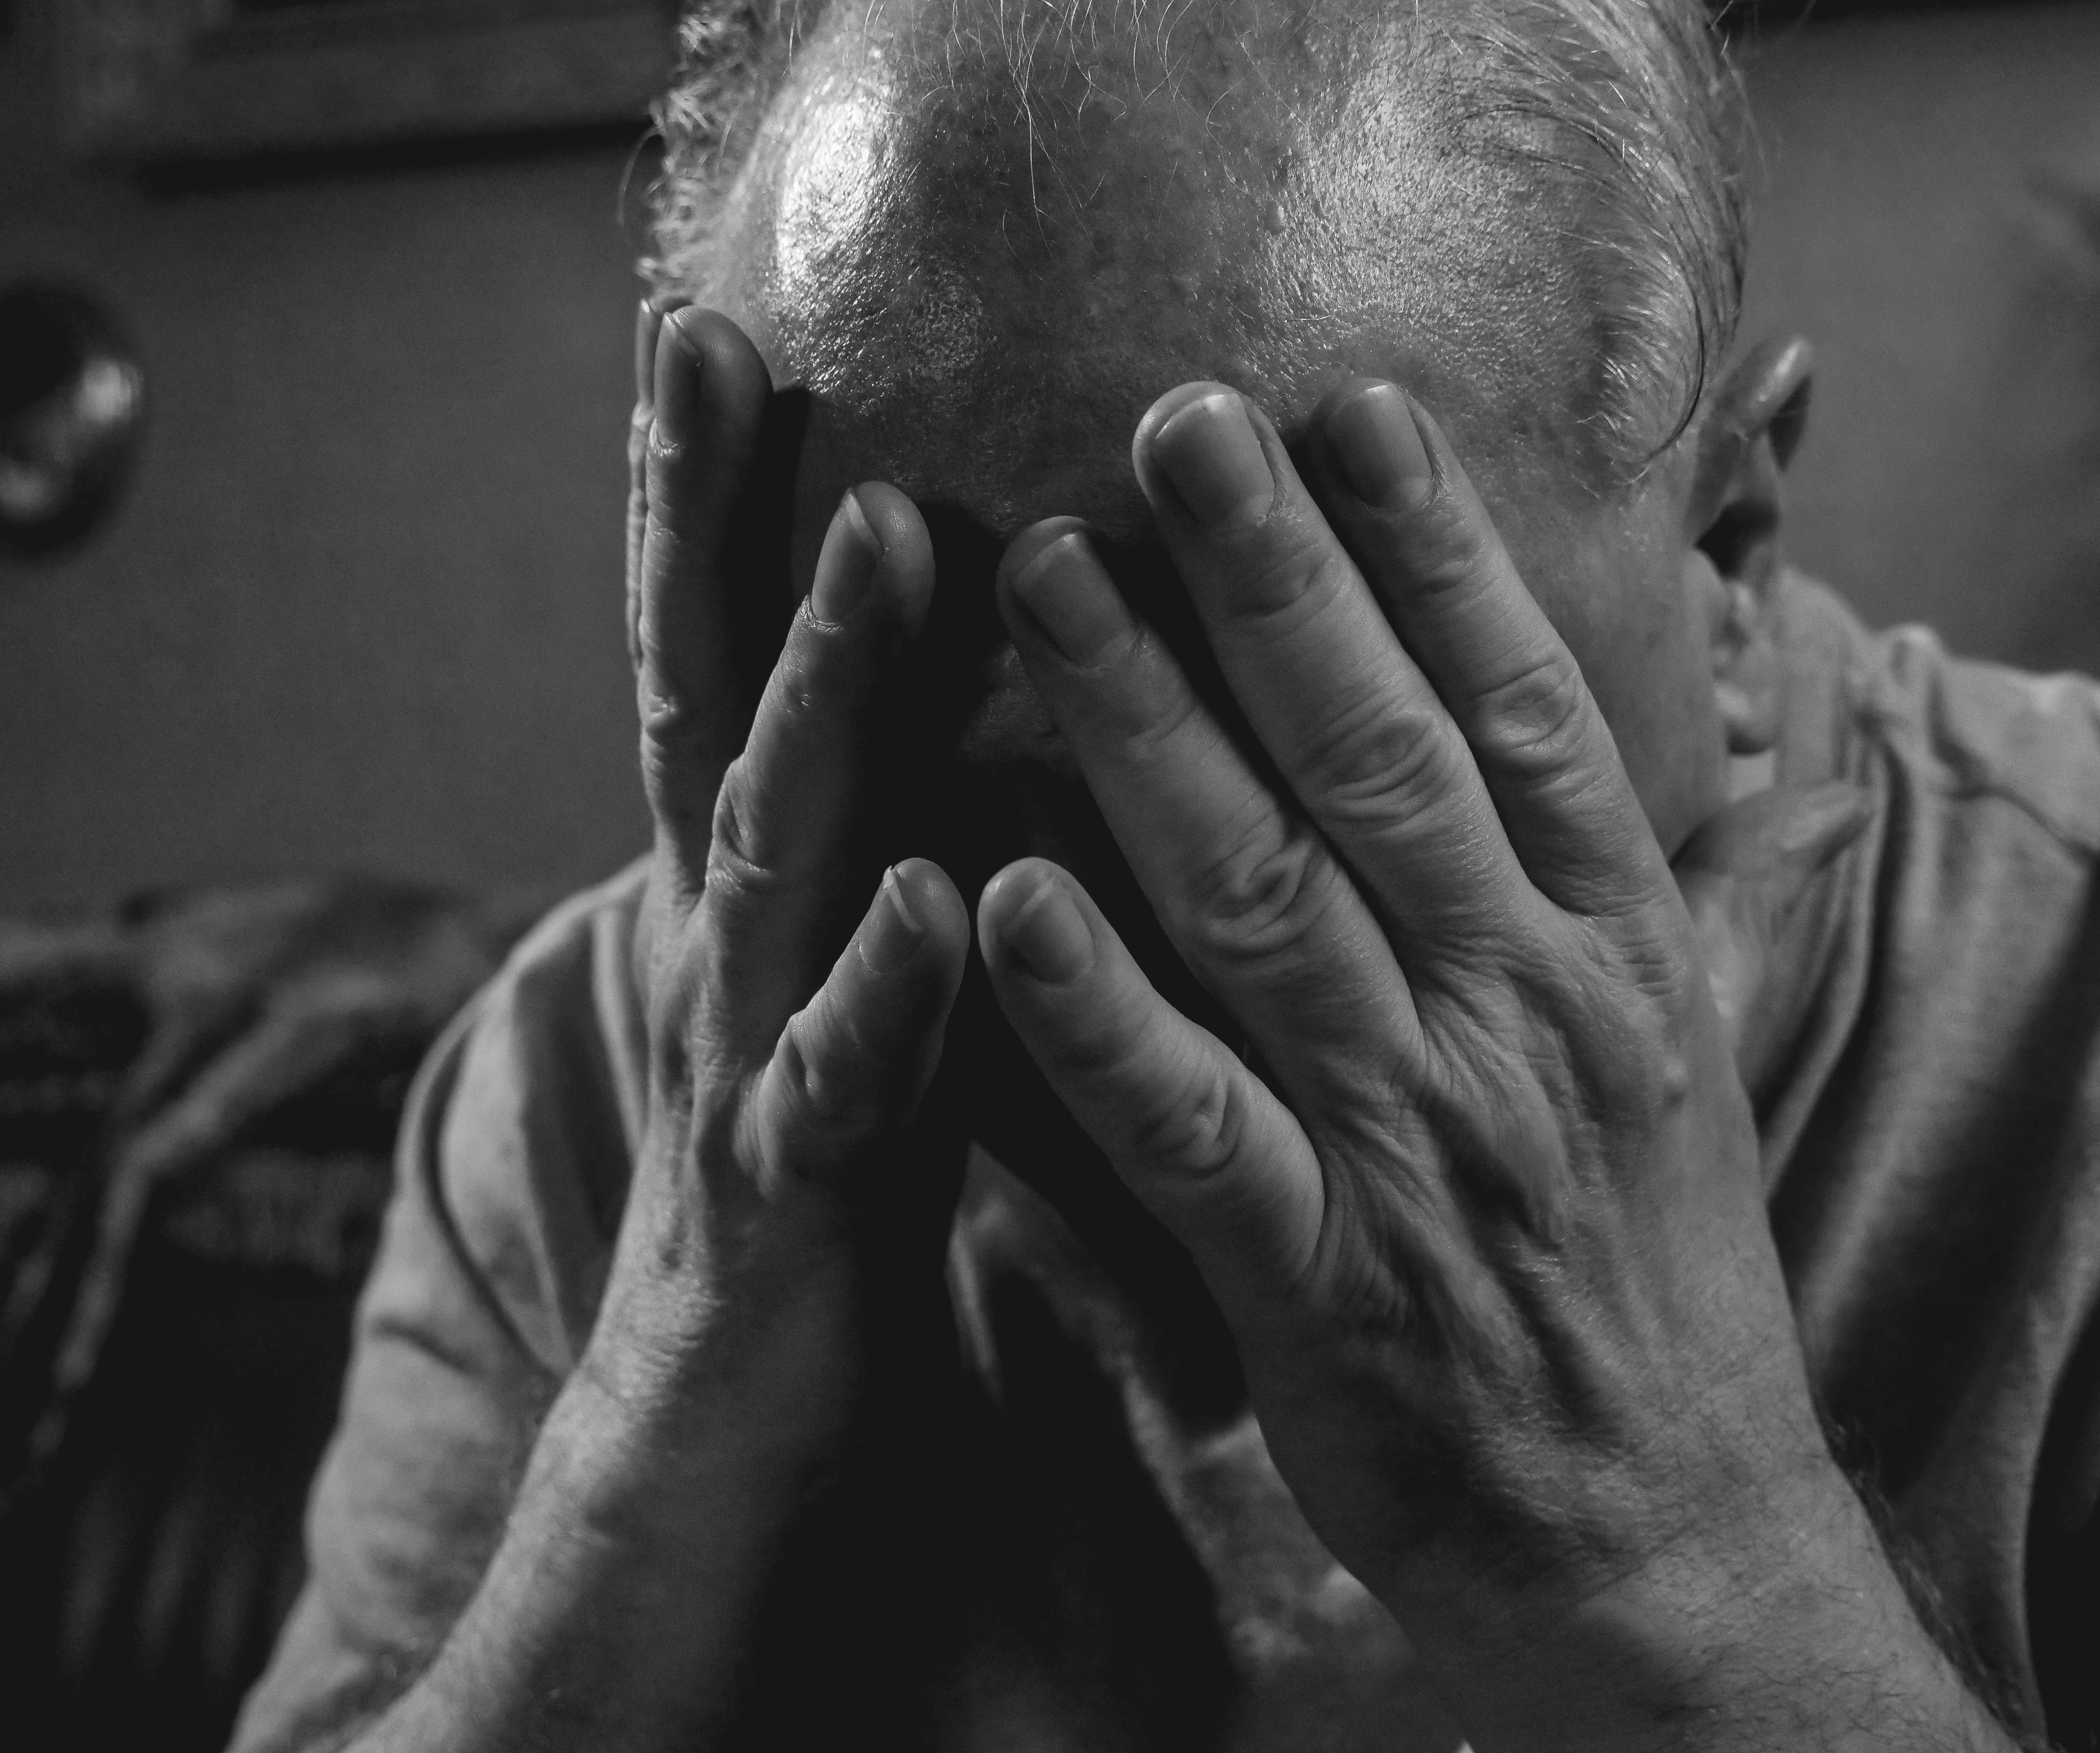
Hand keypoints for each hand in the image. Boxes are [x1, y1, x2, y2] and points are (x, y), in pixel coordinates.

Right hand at [598, 298, 968, 1458]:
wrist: (736, 1457)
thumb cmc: (837, 1215)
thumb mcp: (871, 1007)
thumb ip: (908, 867)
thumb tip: (990, 735)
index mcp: (785, 903)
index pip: (736, 673)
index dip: (718, 510)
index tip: (725, 333)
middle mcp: (748, 954)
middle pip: (717, 710)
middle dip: (711, 531)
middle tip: (710, 348)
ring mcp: (752, 1072)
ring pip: (775, 859)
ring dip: (817, 700)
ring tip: (874, 547)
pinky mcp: (792, 1214)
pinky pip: (843, 1092)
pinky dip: (879, 992)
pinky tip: (922, 896)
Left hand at [976, 379, 2002, 1749]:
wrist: (1665, 1533)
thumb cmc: (1651, 1268)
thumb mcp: (1681, 1045)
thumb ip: (1637, 875)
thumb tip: (1615, 705)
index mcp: (1612, 950)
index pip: (1527, 709)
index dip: (1439, 548)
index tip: (1349, 404)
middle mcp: (1522, 1016)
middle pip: (1384, 758)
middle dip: (1274, 581)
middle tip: (1168, 421)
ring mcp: (1418, 1143)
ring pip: (1266, 900)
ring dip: (1149, 730)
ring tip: (1050, 580)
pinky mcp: (1322, 1279)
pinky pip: (1191, 1126)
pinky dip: (1099, 1014)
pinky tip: (1007, 897)